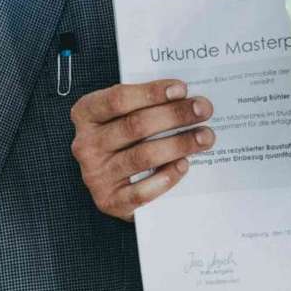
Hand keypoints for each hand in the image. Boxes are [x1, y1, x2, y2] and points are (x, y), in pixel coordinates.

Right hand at [68, 80, 215, 220]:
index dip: (152, 93)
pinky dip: (166, 177)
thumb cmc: (124, 139)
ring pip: (143, 156)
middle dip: (175, 116)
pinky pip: (142, 191)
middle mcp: (85, 144)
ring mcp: (95, 175)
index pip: (118, 99)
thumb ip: (146, 104)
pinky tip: (184, 165)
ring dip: (179, 144)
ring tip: (205, 137)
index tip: (182, 89)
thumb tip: (186, 98)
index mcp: (86, 114)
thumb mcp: (124, 115)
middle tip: (203, 110)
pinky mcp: (109, 201)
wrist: (112, 181)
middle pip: (135, 125)